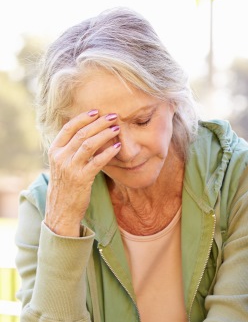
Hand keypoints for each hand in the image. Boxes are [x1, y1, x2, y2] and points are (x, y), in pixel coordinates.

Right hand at [45, 110, 121, 236]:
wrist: (61, 210)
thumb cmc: (66, 185)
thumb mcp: (63, 165)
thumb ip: (71, 150)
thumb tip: (87, 134)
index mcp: (54, 150)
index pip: (68, 128)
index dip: (83, 118)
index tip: (96, 111)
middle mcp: (60, 157)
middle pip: (81, 133)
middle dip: (99, 123)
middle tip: (113, 116)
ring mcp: (70, 168)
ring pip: (88, 144)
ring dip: (105, 134)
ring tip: (118, 128)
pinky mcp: (81, 179)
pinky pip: (97, 162)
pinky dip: (108, 153)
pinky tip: (118, 148)